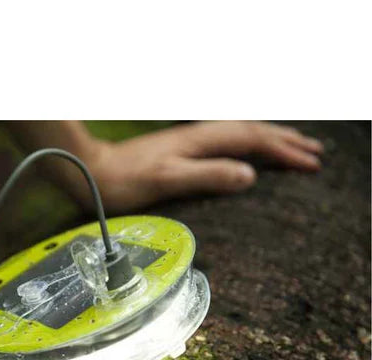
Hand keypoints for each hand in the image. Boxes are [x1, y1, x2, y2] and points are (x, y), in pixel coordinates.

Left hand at [83, 121, 323, 211]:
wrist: (89, 171)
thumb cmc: (123, 182)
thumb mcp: (166, 181)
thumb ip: (207, 175)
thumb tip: (250, 175)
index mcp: (200, 142)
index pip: (253, 141)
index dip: (284, 152)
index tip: (311, 165)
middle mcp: (197, 136)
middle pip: (251, 132)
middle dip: (285, 142)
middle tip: (315, 154)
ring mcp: (188, 142)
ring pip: (239, 134)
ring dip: (268, 140)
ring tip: (292, 147)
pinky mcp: (179, 150)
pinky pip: (224, 142)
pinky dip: (246, 145)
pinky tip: (245, 152)